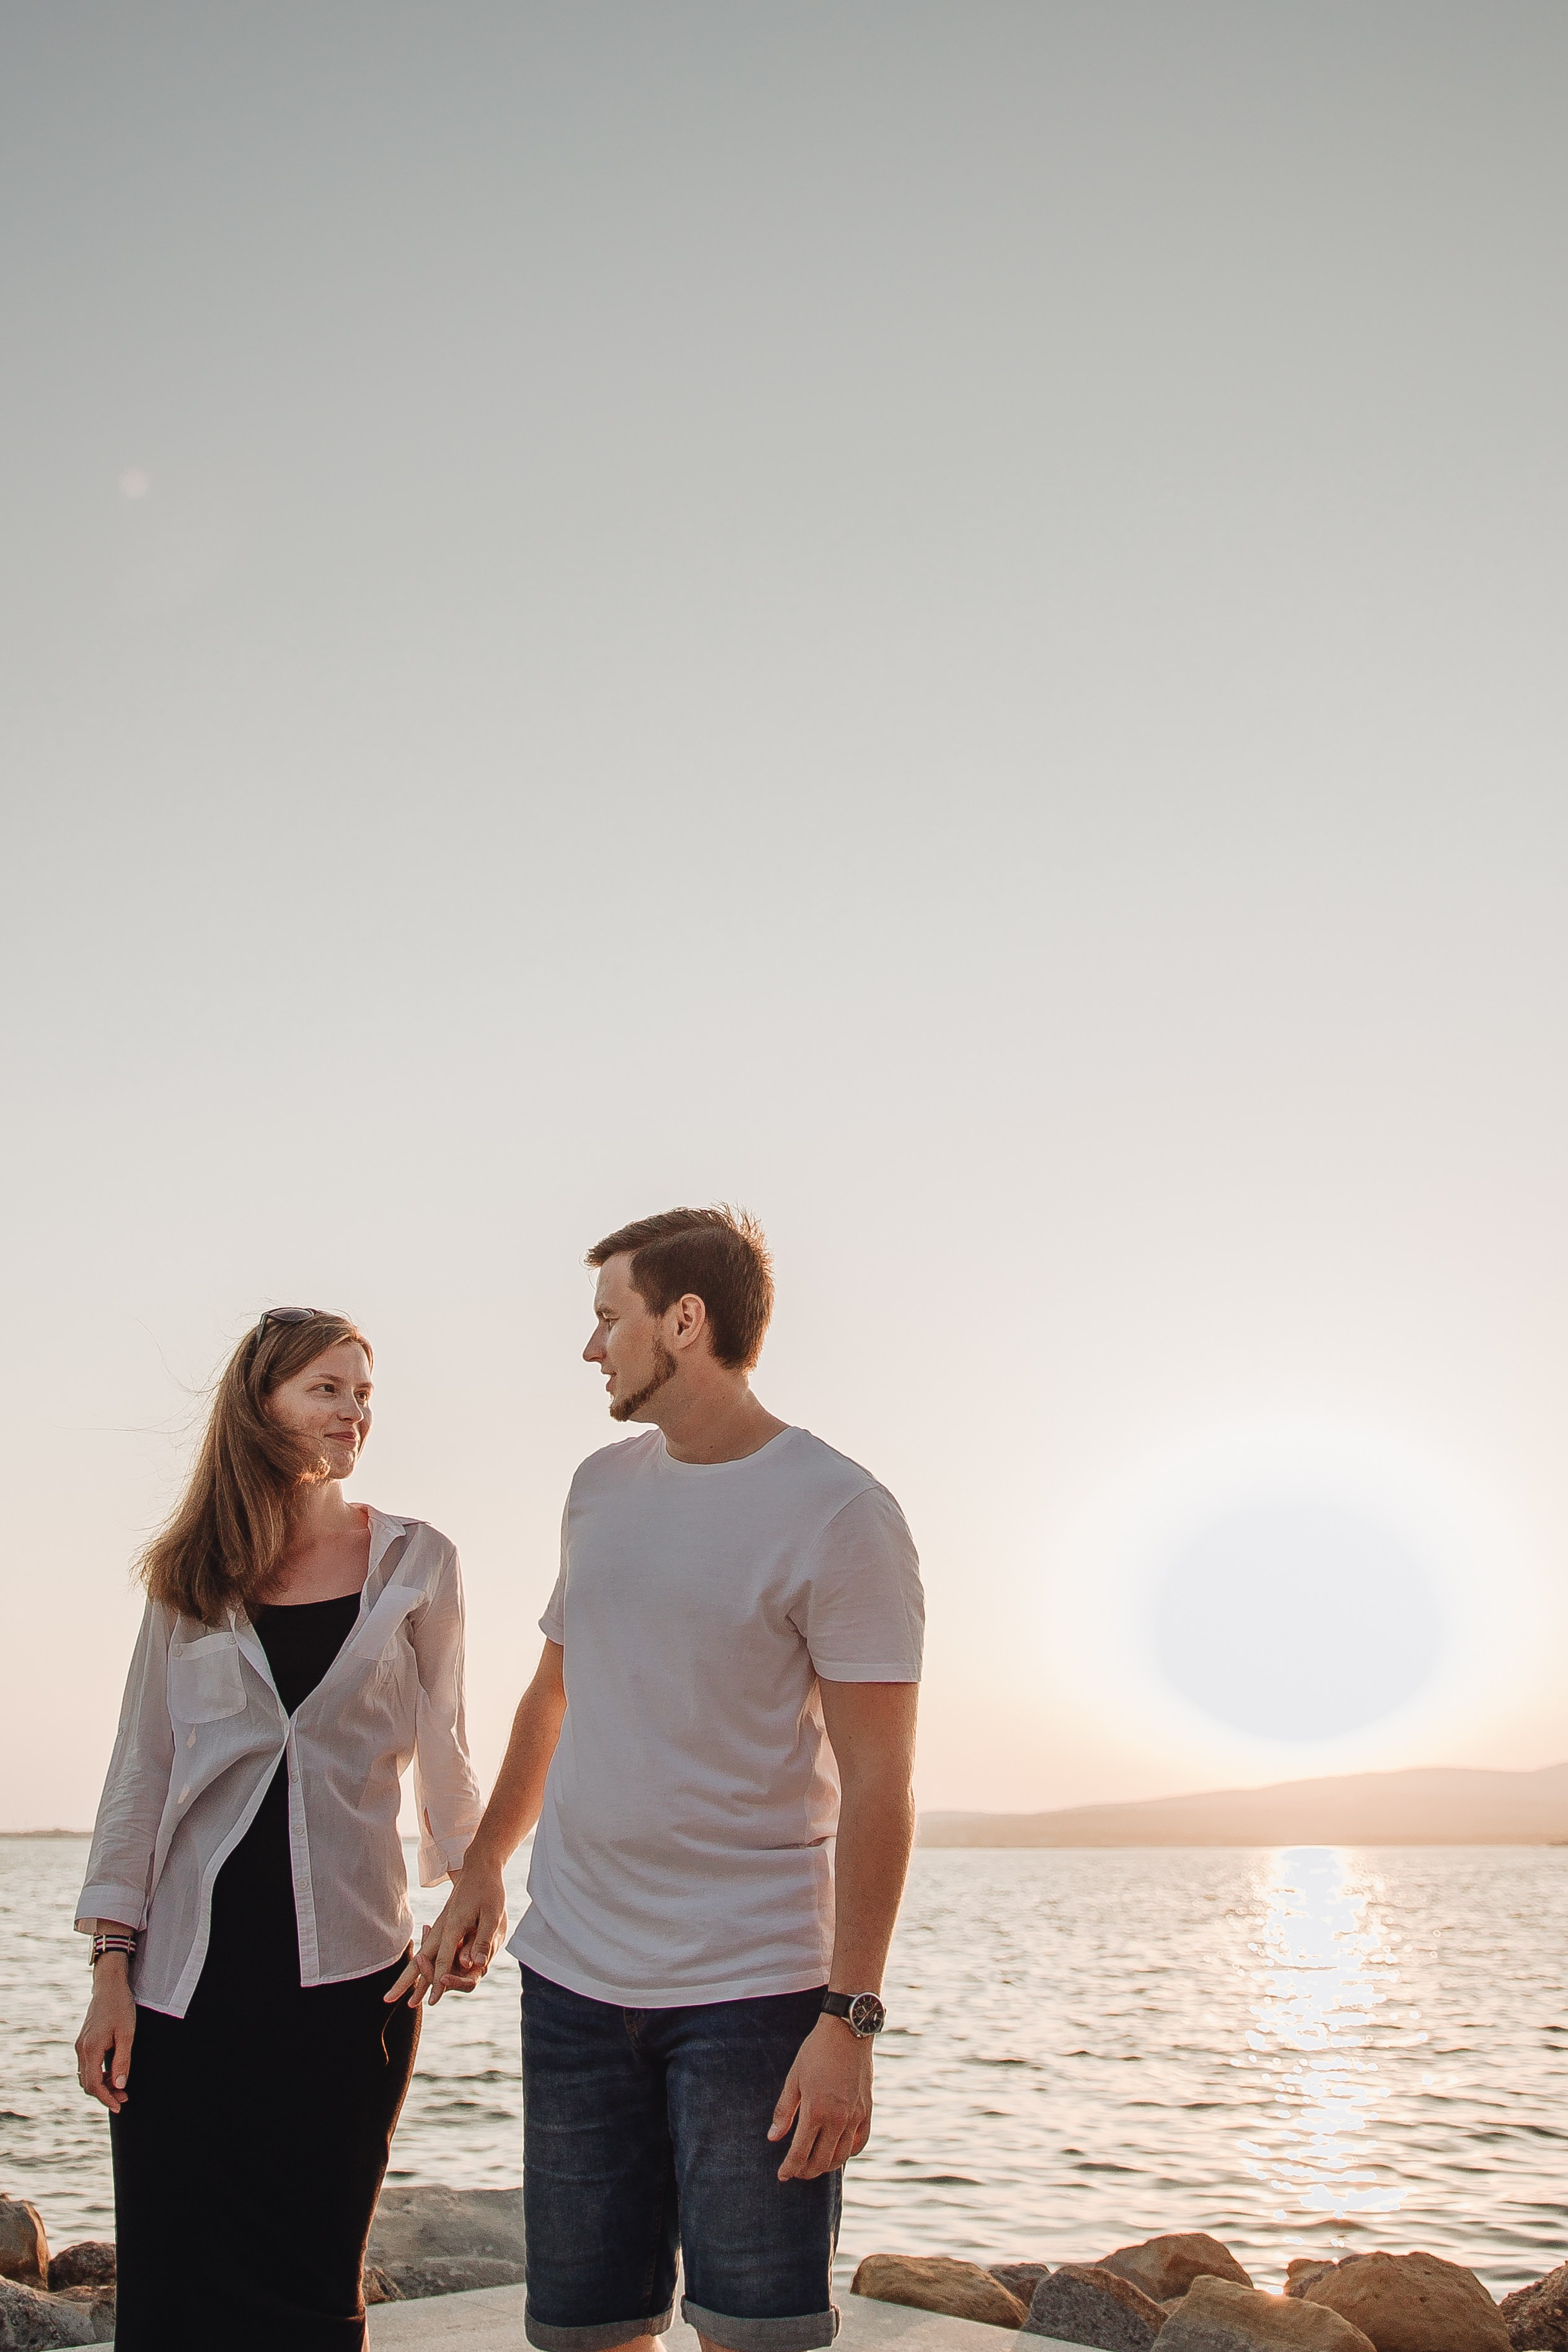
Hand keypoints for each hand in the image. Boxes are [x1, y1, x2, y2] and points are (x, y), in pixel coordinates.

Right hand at [76, 1961, 135, 2113]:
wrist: (109, 1986)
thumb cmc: (121, 2007)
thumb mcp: (126, 2034)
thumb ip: (123, 2061)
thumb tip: (120, 2086)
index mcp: (90, 2049)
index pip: (94, 2084)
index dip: (106, 2098)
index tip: (120, 2106)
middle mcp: (81, 2049)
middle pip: (88, 2084)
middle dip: (105, 2094)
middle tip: (124, 2098)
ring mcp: (80, 2046)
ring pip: (86, 2076)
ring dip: (102, 2085)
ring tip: (121, 2088)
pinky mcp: (83, 2042)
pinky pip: (88, 2066)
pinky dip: (99, 2075)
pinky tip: (113, 2074)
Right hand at [384, 1862, 507, 2007]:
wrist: (479, 1868)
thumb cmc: (488, 1890)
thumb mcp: (493, 1914)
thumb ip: (482, 1940)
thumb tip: (476, 1965)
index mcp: (453, 1927)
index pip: (444, 1962)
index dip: (438, 1983)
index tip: (431, 2002)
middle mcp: (442, 1929)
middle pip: (421, 1961)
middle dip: (406, 1982)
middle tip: (387, 1999)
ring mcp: (440, 1927)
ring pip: (422, 1956)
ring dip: (410, 1975)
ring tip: (396, 1993)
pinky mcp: (443, 1925)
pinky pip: (429, 1949)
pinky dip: (420, 1963)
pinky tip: (415, 1968)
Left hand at [768, 2014, 872, 2180]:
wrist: (847, 2031)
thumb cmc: (816, 2052)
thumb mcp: (794, 2079)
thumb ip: (784, 2111)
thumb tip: (773, 2137)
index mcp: (816, 2111)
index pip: (800, 2153)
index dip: (789, 2168)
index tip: (782, 2175)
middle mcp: (838, 2119)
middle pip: (821, 2161)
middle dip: (805, 2171)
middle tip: (796, 2171)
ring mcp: (855, 2116)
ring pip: (841, 2156)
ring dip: (826, 2166)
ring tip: (814, 2165)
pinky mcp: (867, 2110)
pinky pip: (860, 2142)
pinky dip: (848, 2153)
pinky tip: (839, 2151)